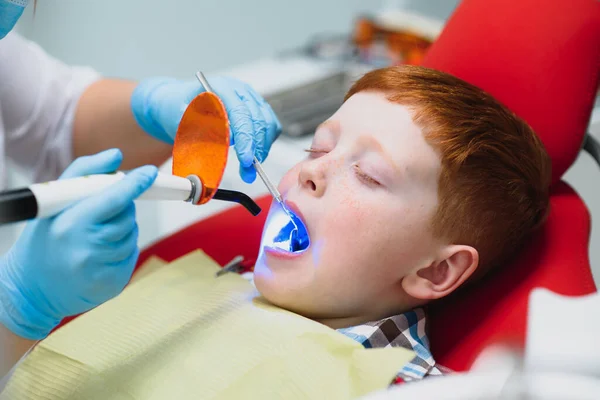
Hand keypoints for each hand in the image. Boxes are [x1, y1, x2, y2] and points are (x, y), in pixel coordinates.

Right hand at [0, 149, 157, 339]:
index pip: (114, 199)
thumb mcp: (54, 203)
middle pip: (127, 215)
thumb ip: (85, 172)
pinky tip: (100, 253)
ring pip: (132, 233)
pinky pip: (132, 253)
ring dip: (121, 229)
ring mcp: (102, 269)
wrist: (32, 289)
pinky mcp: (113, 284)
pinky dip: (122, 248)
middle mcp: (87, 249)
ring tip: (93, 237)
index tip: (149, 173)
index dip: (135, 184)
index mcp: (70, 225)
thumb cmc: (45, 239)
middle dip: (120, 209)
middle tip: (99, 215)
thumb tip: (117, 155)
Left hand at [131, 76, 281, 182]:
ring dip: (263, 148)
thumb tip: (230, 137)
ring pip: (268, 123)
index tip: (246, 158)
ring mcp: (250, 99)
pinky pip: (270, 126)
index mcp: (220, 87)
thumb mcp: (181, 118)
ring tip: (250, 169)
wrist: (176, 105)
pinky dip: (266, 143)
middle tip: (248, 171)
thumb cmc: (176, 110)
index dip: (246, 137)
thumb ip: (204, 125)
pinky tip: (255, 156)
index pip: (241, 112)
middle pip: (259, 119)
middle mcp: (239, 90)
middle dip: (256, 148)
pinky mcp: (256, 109)